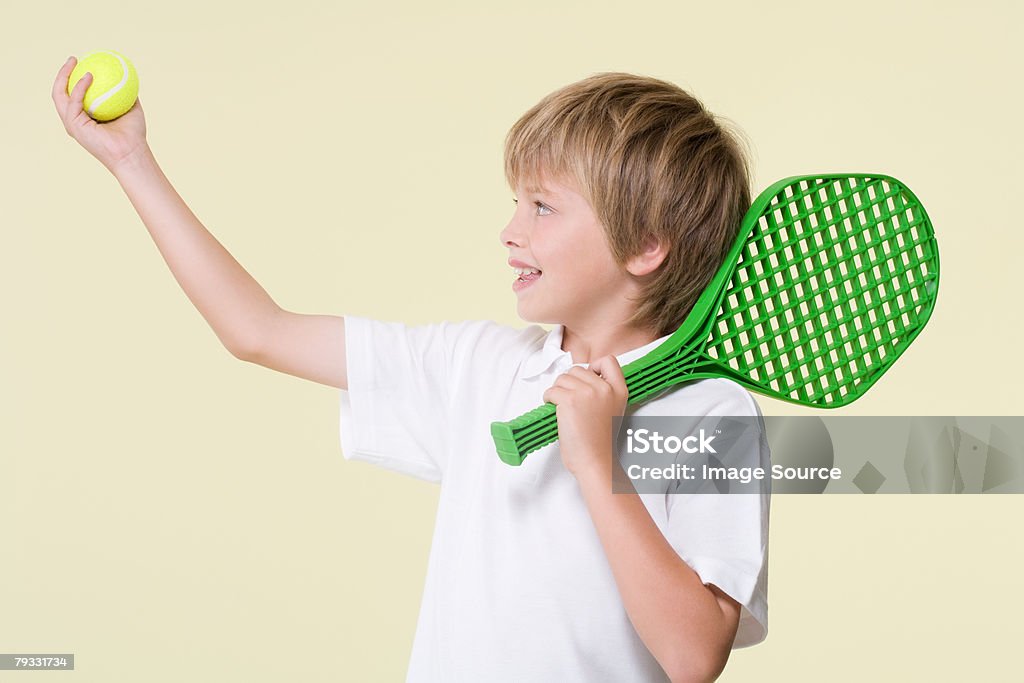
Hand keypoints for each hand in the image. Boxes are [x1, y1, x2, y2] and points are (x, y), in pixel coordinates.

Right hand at [51, 56, 149, 173]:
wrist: (132, 152)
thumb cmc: (134, 134)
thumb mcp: (132, 108)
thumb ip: (126, 93)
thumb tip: (128, 76)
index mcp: (84, 117)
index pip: (72, 94)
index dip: (73, 78)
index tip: (82, 62)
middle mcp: (74, 121)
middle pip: (60, 92)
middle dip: (63, 73)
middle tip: (74, 59)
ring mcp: (72, 124)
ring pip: (60, 95)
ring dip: (64, 76)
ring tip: (75, 62)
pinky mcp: (74, 126)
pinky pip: (74, 101)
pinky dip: (80, 87)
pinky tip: (88, 76)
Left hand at [542, 355, 628, 478]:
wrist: (596, 462)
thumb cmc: (600, 443)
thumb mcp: (613, 411)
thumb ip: (604, 393)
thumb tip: (582, 381)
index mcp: (619, 391)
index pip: (608, 360)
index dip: (594, 366)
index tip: (587, 378)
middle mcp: (604, 388)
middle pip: (578, 369)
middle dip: (569, 383)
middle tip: (569, 400)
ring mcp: (587, 393)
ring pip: (562, 378)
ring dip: (557, 391)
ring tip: (562, 407)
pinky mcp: (569, 400)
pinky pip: (551, 390)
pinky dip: (548, 399)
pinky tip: (555, 410)